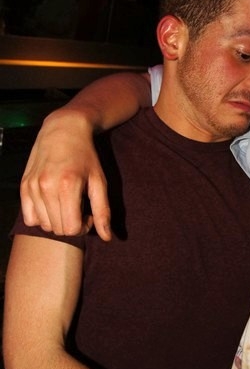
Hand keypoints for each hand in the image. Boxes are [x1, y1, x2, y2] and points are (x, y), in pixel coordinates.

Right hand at [20, 108, 111, 240]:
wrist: (63, 130)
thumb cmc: (86, 156)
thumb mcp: (99, 181)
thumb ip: (103, 211)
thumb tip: (107, 238)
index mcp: (68, 186)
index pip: (71, 229)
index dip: (83, 227)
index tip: (88, 214)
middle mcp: (46, 187)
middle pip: (58, 230)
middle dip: (72, 225)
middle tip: (79, 208)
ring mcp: (32, 187)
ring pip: (44, 226)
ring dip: (57, 221)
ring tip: (67, 204)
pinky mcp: (24, 186)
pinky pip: (29, 218)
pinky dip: (41, 217)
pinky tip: (52, 204)